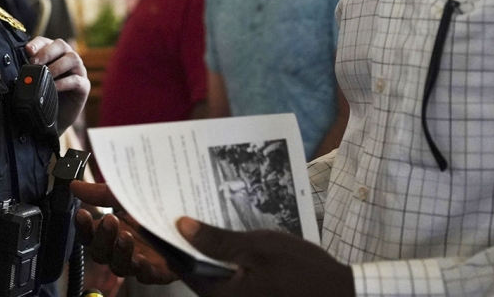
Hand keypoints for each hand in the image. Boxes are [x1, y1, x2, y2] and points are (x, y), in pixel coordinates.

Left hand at [25, 37, 88, 131]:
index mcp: (54, 54)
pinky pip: (77, 80)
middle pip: (61, 45)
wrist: (54, 120)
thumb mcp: (34, 82)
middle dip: (47, 52)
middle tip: (34, 63)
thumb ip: (28, 71)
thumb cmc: (43, 97)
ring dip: (57, 65)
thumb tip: (13, 65)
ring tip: (46, 75)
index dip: (37, 44)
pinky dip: (64, 82)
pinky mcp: (84, 86)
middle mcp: (67, 58)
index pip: (46, 41)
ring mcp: (78, 71)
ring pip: (73, 58)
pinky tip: (54, 87)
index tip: (27, 50)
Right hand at [71, 181, 178, 284]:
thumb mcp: (129, 194)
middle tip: (110, 220)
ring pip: (120, 265)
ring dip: (120, 252)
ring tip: (126, 236)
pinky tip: (142, 260)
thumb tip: (75, 185)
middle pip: (100, 252)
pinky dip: (143, 269)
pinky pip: (147, 276)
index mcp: (112, 230)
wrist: (188, 214)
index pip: (89, 234)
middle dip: (102, 237)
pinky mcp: (159, 271)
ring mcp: (139, 260)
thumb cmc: (155, 207)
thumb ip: (103, 193)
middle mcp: (121, 247)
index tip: (83, 213)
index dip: (83, 226)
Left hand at [176, 217, 354, 296]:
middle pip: (192, 267)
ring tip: (195, 213)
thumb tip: (181, 226)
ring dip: (203, 246)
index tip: (153, 215)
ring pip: (209, 270)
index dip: (165, 238)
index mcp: (220, 294)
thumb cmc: (302, 272)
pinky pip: (225, 275)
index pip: (180, 264)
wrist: (340, 294)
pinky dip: (221, 256)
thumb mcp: (258, 248)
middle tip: (174, 205)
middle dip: (183, 238)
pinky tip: (223, 233)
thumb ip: (217, 241)